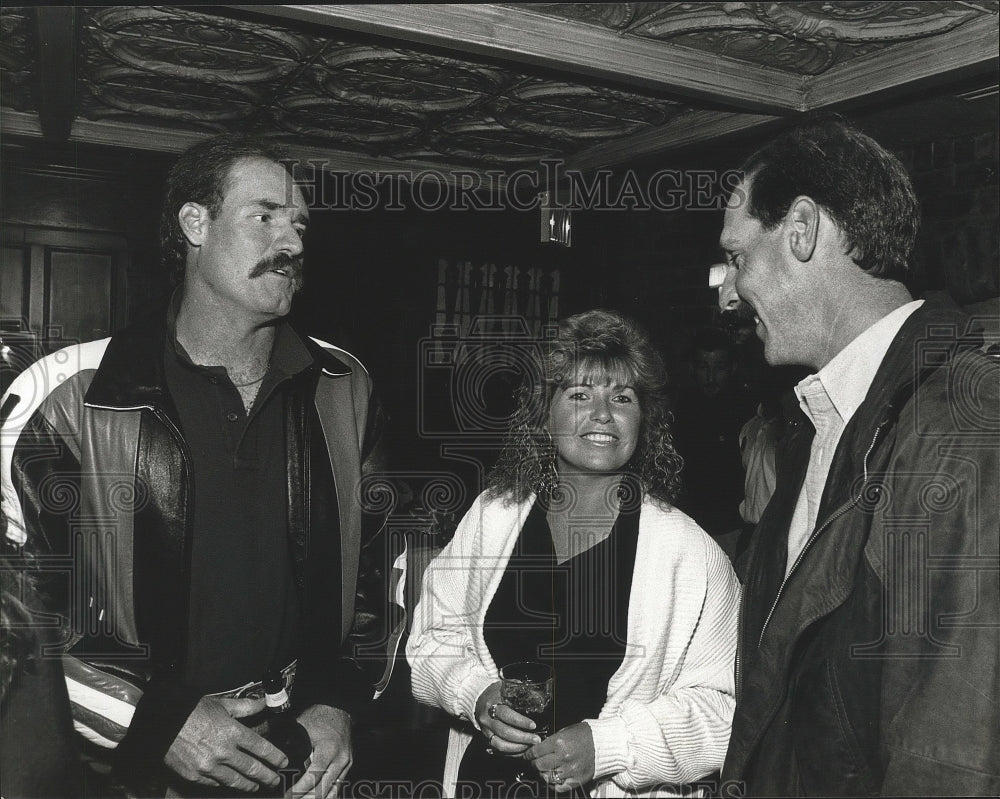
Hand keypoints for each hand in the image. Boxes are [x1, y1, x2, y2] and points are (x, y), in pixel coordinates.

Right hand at [164, 696, 285, 790]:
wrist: (161, 722)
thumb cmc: (191, 711)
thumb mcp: (222, 704)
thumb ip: (246, 707)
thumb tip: (264, 702)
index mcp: (233, 732)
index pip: (261, 748)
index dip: (275, 757)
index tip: (282, 761)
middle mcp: (223, 752)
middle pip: (252, 768)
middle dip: (267, 776)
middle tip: (275, 779)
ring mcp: (209, 767)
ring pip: (235, 781)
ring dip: (249, 784)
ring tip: (256, 786)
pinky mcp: (195, 776)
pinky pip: (216, 783)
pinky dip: (226, 784)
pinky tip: (232, 783)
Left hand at [290, 704, 351, 797]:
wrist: (338, 707)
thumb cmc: (318, 716)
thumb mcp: (301, 728)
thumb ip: (291, 747)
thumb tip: (277, 764)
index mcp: (328, 751)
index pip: (312, 778)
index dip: (298, 790)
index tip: (286, 796)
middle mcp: (341, 759)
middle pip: (323, 790)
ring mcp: (347, 763)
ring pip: (333, 792)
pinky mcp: (348, 764)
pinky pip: (338, 786)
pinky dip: (327, 795)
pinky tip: (314, 798)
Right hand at [475, 682, 540, 755]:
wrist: (477, 699)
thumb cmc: (495, 693)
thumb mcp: (505, 687)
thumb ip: (519, 692)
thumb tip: (536, 697)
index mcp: (493, 703)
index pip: (506, 714)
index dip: (520, 721)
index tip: (533, 725)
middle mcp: (487, 718)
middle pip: (504, 732)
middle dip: (522, 737)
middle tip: (536, 739)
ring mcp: (486, 730)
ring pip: (500, 744)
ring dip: (517, 747)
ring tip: (530, 746)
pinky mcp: (486, 738)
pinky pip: (497, 749)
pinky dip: (511, 752)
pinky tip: (522, 750)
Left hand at [525, 723, 594, 792]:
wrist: (604, 743)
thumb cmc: (586, 734)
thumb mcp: (566, 730)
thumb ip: (552, 740)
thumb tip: (539, 747)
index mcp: (559, 742)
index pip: (536, 751)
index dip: (528, 754)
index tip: (527, 756)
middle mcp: (563, 757)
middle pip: (539, 765)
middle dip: (534, 764)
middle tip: (534, 763)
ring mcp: (570, 770)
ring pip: (547, 777)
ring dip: (543, 774)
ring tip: (544, 770)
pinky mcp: (577, 780)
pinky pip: (559, 787)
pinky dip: (553, 784)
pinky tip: (553, 778)